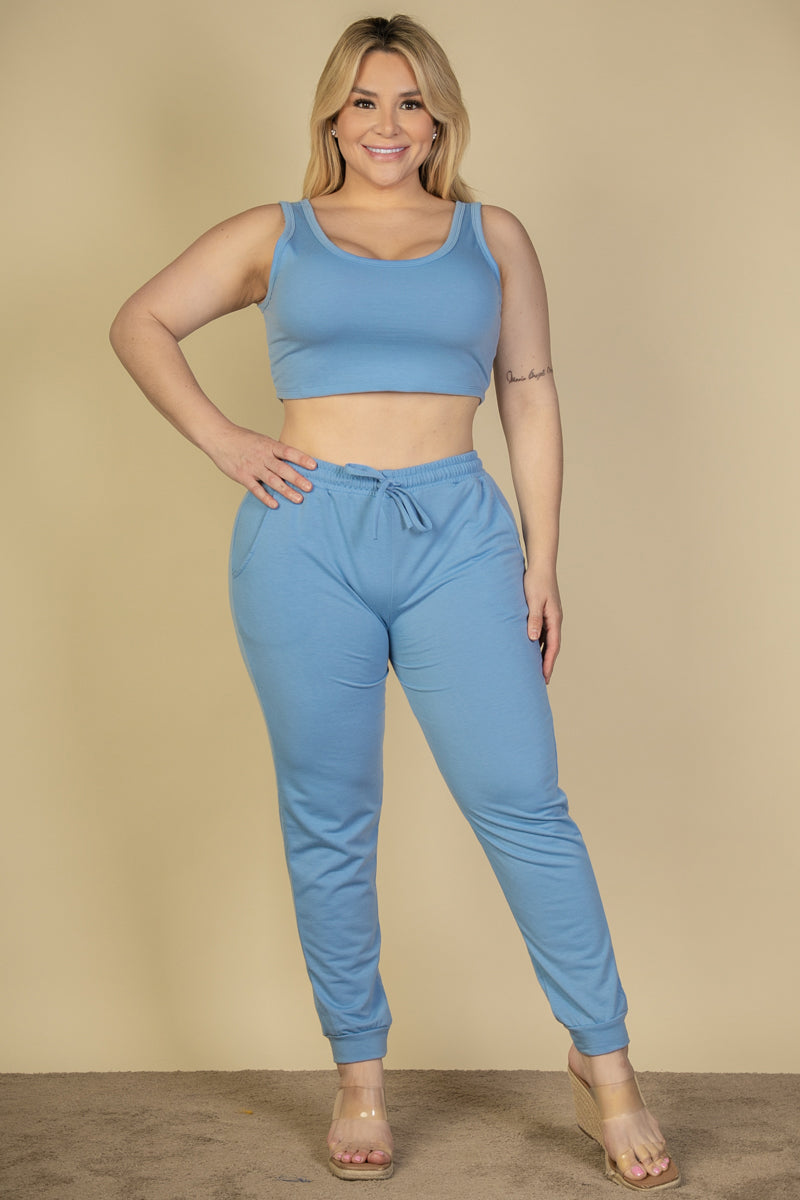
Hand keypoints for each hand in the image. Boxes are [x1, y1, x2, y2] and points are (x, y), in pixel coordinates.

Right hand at [206, 424, 316, 506]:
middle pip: (283, 469)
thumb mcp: (261, 440)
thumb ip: (275, 451)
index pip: (288, 452)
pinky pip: (256, 489)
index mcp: (269, 446)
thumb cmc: (242, 439)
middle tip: (310, 487)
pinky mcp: (243, 476)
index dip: (301, 459)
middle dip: (298, 479)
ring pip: (273, 481)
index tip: (314, 466)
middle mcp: (263, 457)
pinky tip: (275, 505)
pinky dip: (266, 497)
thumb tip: (293, 459)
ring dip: (286, 491)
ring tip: (299, 499)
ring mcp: (253, 467)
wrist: (219, 438)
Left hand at [523, 567, 561, 683]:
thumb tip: (533, 638)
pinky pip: (542, 633)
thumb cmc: (536, 581)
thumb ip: (533, 619)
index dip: (548, 663)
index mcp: (554, 619)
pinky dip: (538, 644)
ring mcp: (550, 617)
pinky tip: (531, 650)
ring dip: (542, 655)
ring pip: (547, 641)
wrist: (540, 565)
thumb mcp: (533, 601)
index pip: (553, 646)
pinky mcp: (544, 613)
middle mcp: (554, 620)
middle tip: (542, 681)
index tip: (544, 677)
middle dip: (547, 664)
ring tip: (536, 670)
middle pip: (552, 647)